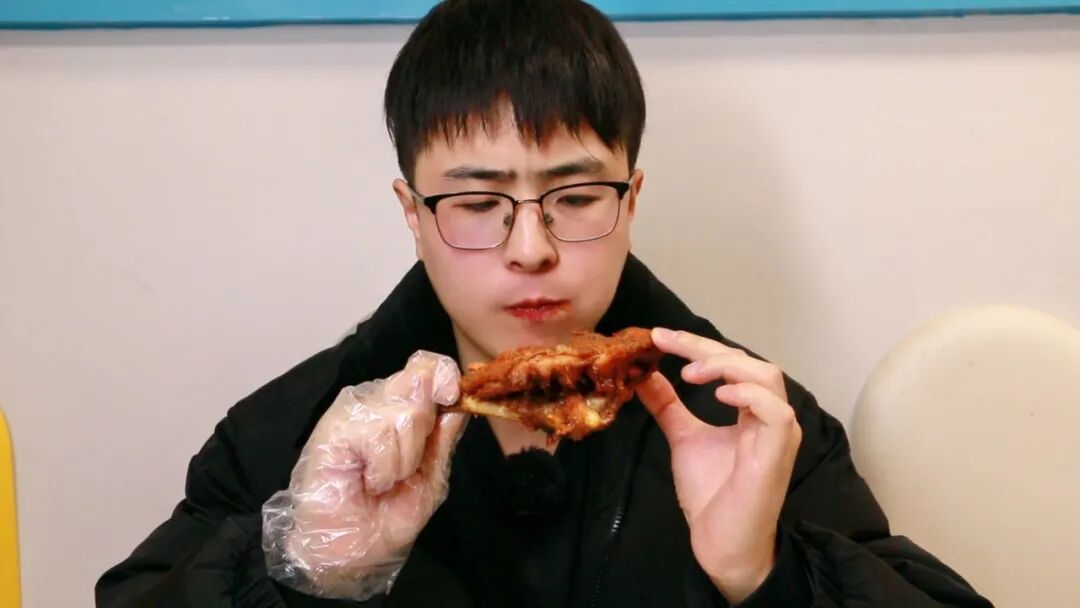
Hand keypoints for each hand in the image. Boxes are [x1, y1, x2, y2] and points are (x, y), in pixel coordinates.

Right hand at [263, 351, 467, 598]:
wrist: (352, 552)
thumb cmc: (387, 516)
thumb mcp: (430, 477)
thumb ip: (443, 440)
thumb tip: (459, 402)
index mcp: (404, 408)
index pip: (427, 367)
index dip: (444, 373)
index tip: (452, 397)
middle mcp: (378, 401)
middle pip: (419, 380)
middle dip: (424, 433)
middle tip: (405, 467)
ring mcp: (354, 411)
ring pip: (404, 412)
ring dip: (403, 460)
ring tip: (382, 480)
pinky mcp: (334, 426)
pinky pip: (379, 433)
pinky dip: (383, 467)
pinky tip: (368, 481)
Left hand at [636, 328, 801, 603]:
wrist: (721, 543)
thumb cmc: (711, 495)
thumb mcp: (683, 438)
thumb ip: (669, 406)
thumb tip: (645, 375)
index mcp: (752, 409)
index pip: (730, 362)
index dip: (696, 345)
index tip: (659, 336)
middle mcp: (770, 415)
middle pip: (748, 361)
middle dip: (705, 347)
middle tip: (667, 342)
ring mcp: (779, 432)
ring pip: (766, 377)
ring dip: (726, 366)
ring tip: (689, 373)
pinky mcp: (779, 451)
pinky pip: (776, 411)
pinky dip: (748, 395)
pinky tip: (718, 395)